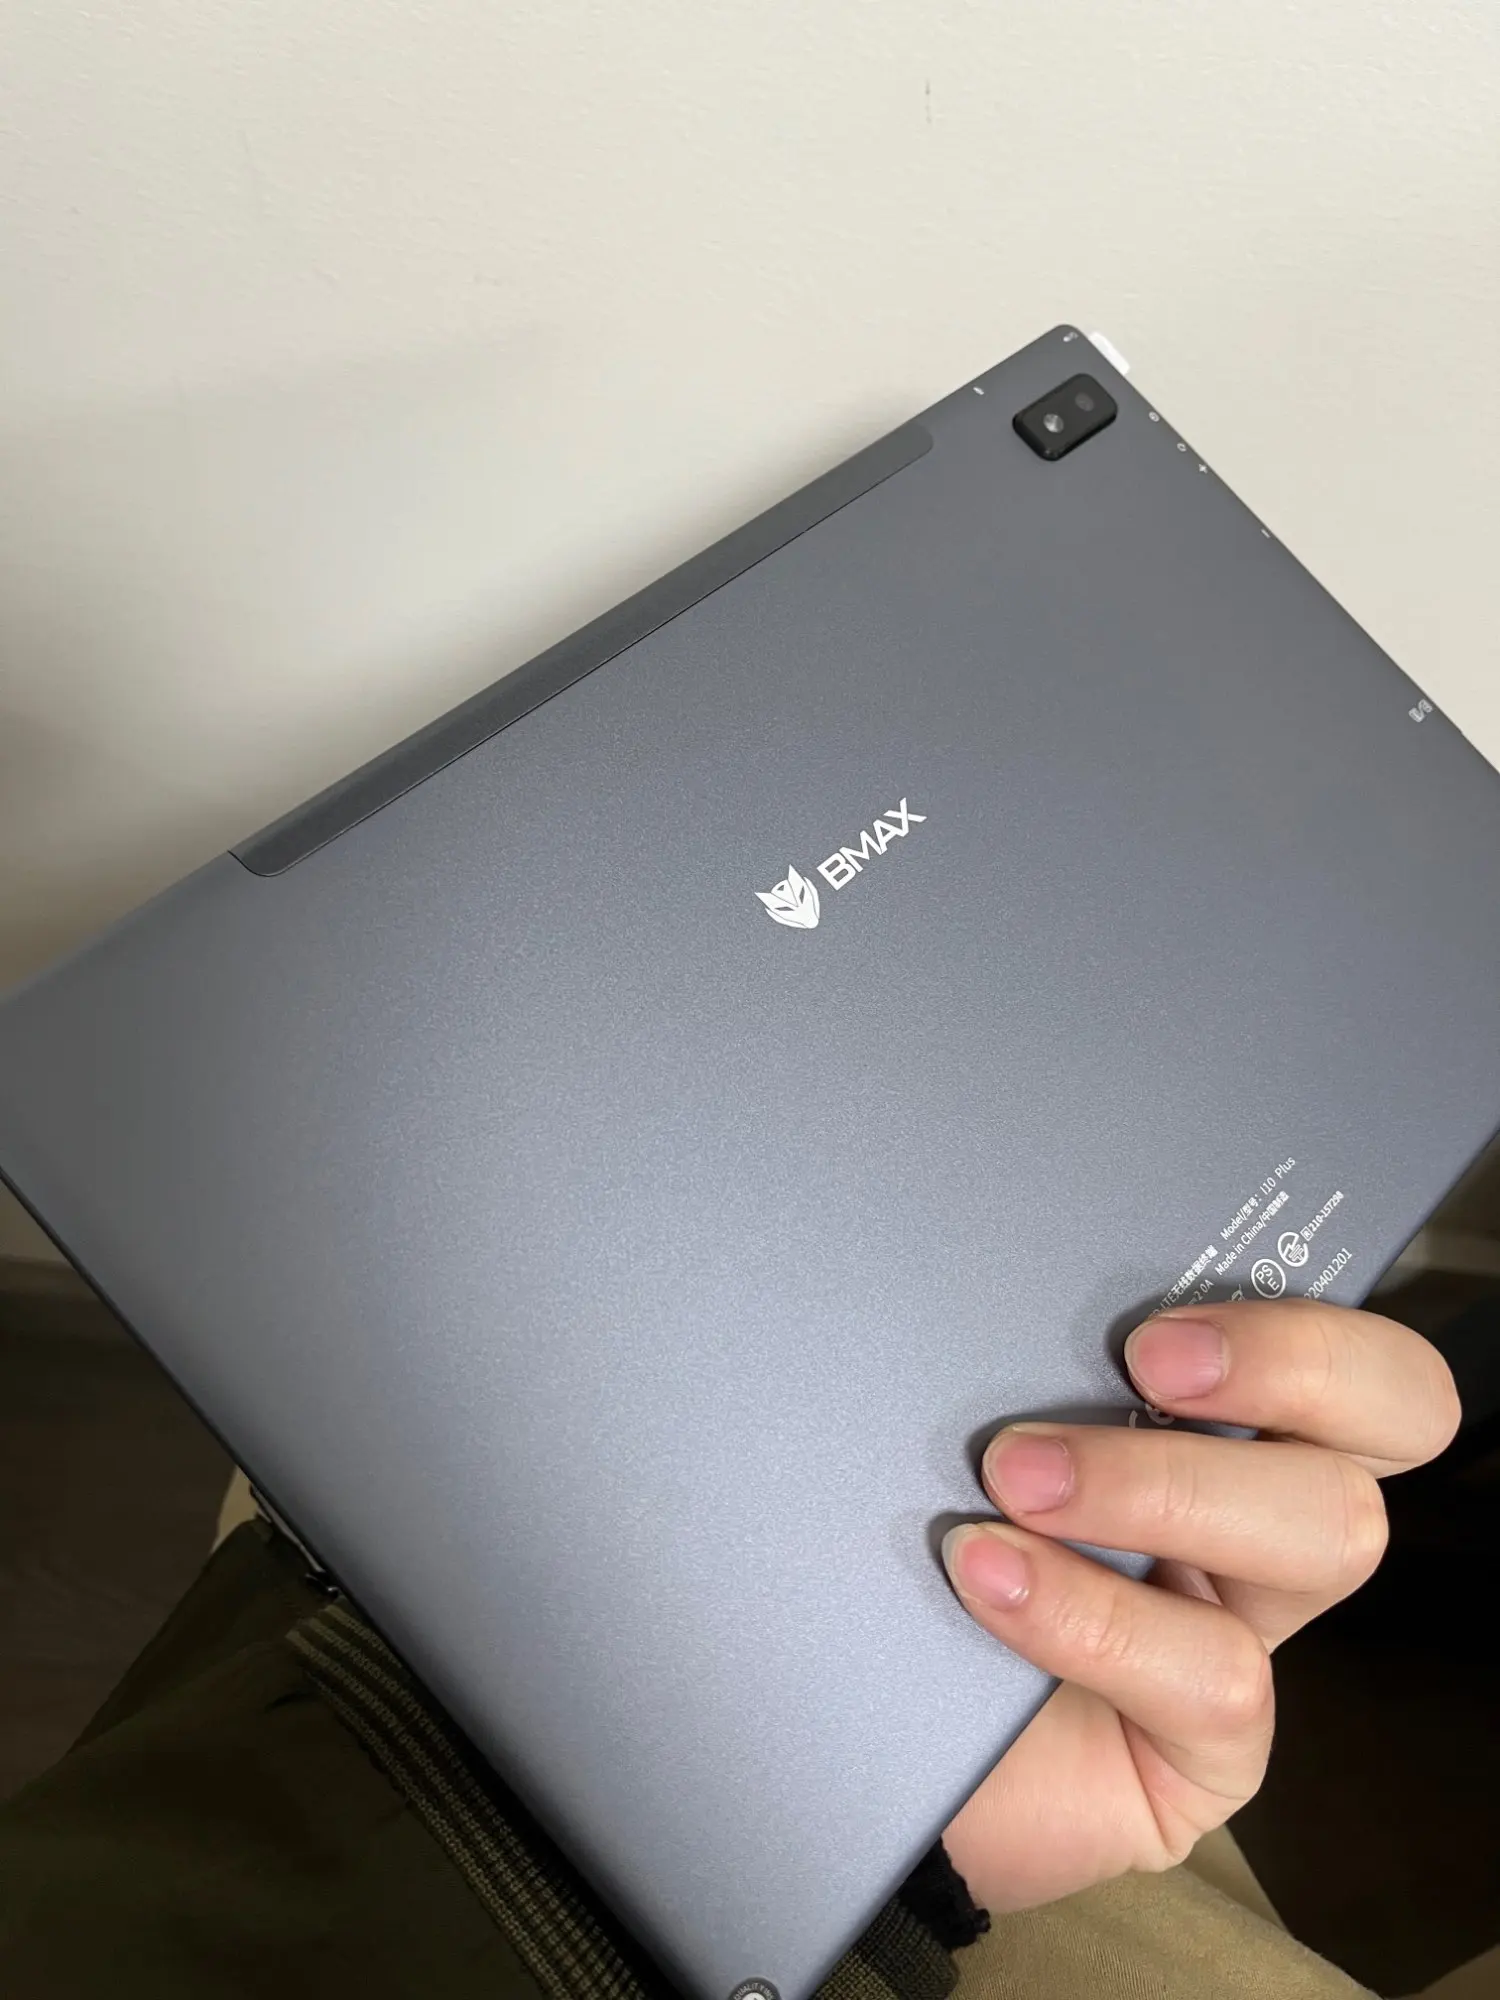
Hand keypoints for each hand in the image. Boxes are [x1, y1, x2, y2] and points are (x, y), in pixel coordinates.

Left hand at [941, 1300, 1459, 1913]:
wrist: (851, 1714)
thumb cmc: (917, 1539)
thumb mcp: (967, 1424)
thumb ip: (1025, 1356)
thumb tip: (1016, 1274)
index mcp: (1224, 1414)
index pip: (1351, 1344)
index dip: (1308, 1324)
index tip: (1158, 1326)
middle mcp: (1259, 1514)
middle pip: (1392, 1417)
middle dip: (1286, 1366)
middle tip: (1139, 1364)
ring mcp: (1247, 1630)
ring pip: (1326, 1535)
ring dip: (1166, 1487)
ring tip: (1014, 1478)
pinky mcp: (1214, 1751)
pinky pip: (1217, 1676)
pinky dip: (1093, 1614)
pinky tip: (989, 1579)